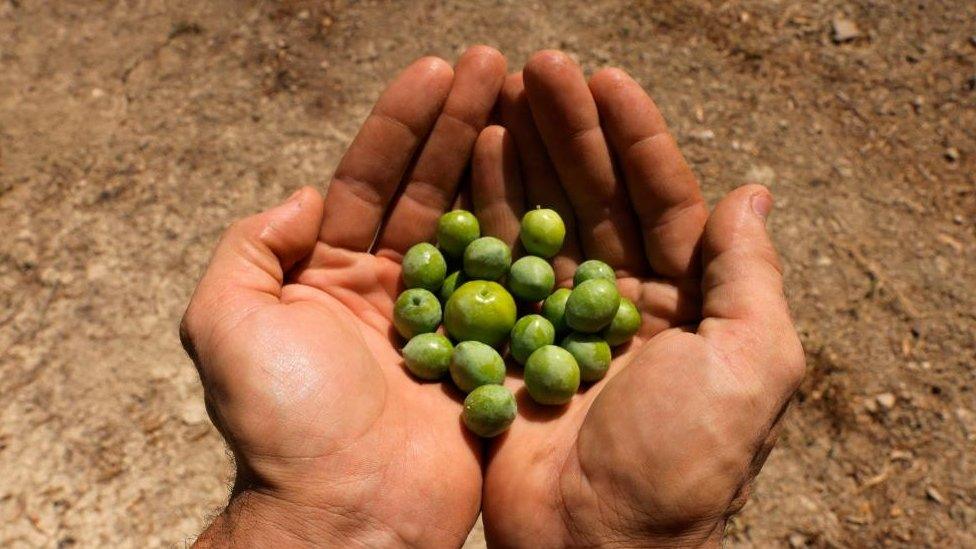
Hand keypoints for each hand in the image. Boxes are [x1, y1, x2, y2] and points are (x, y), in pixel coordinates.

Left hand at [180, 46, 505, 546]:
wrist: (347, 516)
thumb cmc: (284, 425)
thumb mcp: (225, 322)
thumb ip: (249, 248)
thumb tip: (305, 197)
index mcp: (328, 277)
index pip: (370, 179)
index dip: (401, 123)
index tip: (438, 69)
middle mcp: (389, 291)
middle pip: (430, 190)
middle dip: (459, 125)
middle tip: (497, 65)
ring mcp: (445, 322)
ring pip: (478, 226)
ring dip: (502, 165)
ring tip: (530, 102)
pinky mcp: (489, 357)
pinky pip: (516, 287)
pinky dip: (535, 238)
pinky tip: (558, 187)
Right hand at [476, 51, 804, 546]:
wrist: (597, 548)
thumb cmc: (682, 461)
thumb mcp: (750, 365)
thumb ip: (753, 276)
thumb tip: (752, 192)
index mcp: (689, 305)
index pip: (666, 201)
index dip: (637, 138)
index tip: (604, 80)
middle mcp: (626, 305)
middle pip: (598, 199)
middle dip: (570, 131)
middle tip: (537, 68)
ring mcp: (562, 323)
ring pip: (543, 222)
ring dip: (524, 158)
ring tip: (498, 95)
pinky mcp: (510, 344)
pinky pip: (497, 268)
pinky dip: (484, 217)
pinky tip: (471, 166)